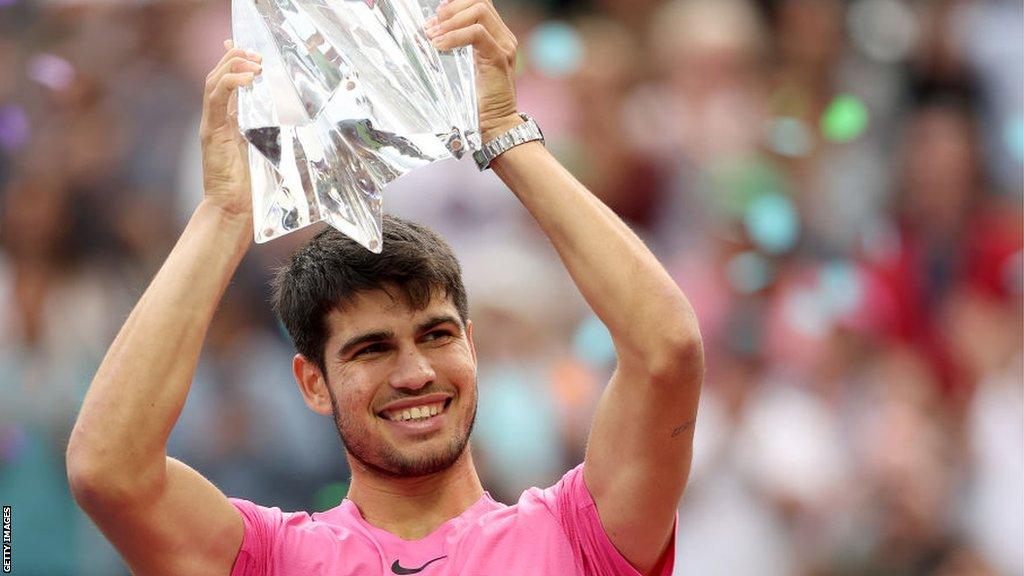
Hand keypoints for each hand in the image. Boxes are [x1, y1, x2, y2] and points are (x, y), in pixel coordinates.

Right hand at [199, 40, 261, 217]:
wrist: (234, 208)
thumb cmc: (253, 185)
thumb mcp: (265, 150)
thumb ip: (270, 133)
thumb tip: (295, 120)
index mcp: (228, 122)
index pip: (225, 83)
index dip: (232, 61)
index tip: (244, 46)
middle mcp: (216, 120)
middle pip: (217, 76)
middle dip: (235, 59)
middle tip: (256, 54)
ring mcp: (211, 124)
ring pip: (213, 82)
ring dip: (233, 66)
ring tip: (253, 62)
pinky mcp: (210, 132)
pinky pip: (215, 98)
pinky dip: (230, 83)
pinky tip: (248, 78)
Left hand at [426, 0, 521, 140]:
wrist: (496, 125)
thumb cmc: (476, 102)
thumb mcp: (463, 67)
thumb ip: (453, 47)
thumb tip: (428, 31)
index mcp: (497, 37)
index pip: (480, 4)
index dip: (455, 4)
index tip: (434, 17)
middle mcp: (504, 37)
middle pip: (480, 1)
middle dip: (451, 8)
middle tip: (431, 26)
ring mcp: (504, 46)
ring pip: (479, 12)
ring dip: (451, 21)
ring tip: (433, 36)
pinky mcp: (498, 58)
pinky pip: (477, 33)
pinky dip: (454, 36)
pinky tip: (439, 46)